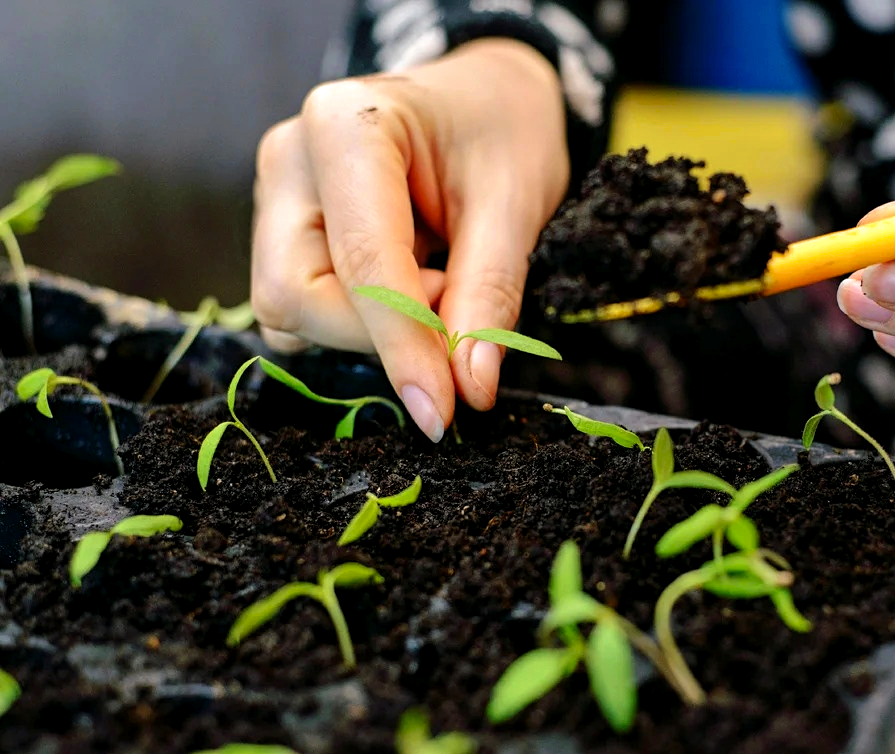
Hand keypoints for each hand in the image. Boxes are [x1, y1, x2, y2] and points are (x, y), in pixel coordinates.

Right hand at [251, 38, 568, 440]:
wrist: (487, 98)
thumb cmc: (505, 134)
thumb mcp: (516, 207)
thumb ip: (489, 297)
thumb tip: (466, 391)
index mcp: (345, 127)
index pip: (361, 262)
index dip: (401, 346)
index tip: (440, 412)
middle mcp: (290, 159)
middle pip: (297, 293)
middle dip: (376, 335)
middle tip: (455, 311)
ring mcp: (277, 197)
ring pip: (290, 310)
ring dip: (369, 331)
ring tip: (439, 284)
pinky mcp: (284, 232)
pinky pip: (302, 308)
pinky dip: (359, 323)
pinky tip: (411, 288)